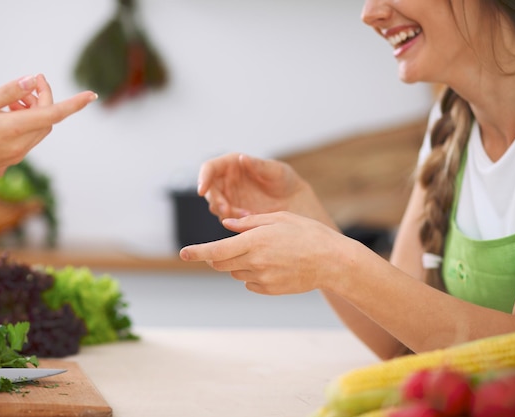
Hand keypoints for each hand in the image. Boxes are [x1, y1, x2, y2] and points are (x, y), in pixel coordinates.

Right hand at [0, 74, 96, 190]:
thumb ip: (6, 93)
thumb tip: (32, 81)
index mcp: (13, 129)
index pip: (53, 114)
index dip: (74, 104)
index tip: (92, 95)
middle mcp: (21, 146)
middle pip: (47, 120)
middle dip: (43, 100)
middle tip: (26, 86)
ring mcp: (17, 157)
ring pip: (38, 130)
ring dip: (32, 112)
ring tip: (10, 102)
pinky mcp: (11, 162)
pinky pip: (26, 140)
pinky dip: (23, 125)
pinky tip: (2, 118)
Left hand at [179, 211, 355, 294]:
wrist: (332, 261)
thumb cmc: (306, 233)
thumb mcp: (278, 218)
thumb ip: (249, 222)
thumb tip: (227, 224)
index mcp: (254, 242)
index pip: (216, 250)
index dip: (197, 252)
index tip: (183, 253)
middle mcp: (255, 262)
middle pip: (221, 264)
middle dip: (216, 256)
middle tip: (226, 247)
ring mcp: (262, 279)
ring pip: (235, 273)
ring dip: (238, 263)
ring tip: (262, 252)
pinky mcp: (270, 290)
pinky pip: (250, 283)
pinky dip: (252, 274)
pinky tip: (271, 264)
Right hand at [197, 153, 316, 220]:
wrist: (294, 201)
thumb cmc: (285, 180)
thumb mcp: (276, 171)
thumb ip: (259, 165)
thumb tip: (242, 158)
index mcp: (232, 163)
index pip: (209, 168)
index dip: (203, 177)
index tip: (202, 190)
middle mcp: (226, 180)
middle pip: (209, 190)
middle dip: (215, 200)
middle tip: (226, 210)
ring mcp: (229, 198)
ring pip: (216, 206)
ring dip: (226, 212)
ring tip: (247, 215)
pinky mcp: (233, 213)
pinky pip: (227, 218)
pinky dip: (235, 220)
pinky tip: (250, 219)